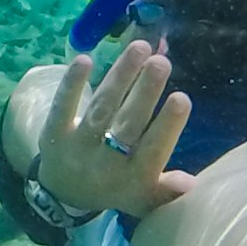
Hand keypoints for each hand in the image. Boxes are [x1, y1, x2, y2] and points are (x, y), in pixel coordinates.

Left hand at [35, 36, 194, 219]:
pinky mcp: (54, 133)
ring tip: (139, 48)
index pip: (153, 150)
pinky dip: (72, 84)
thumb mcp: (144, 197)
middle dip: (145, 92)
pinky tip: (85, 59)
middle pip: (127, 124)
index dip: (167, 126)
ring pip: (102, 108)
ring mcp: (78, 147)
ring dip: (120, 76)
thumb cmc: (115, 187)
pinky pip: (63, 107)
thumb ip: (167, 189)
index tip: (182, 98)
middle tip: (161, 62)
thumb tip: (191, 183)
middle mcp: (105, 163)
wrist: (62, 196)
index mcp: (134, 178)